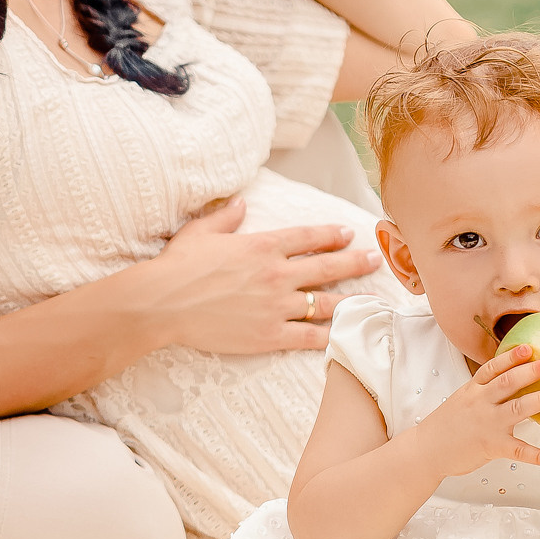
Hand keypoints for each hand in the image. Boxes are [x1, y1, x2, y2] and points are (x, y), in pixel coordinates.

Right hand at [134, 198, 380, 354]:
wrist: (164, 302)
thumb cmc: (178, 266)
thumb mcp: (201, 231)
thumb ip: (226, 216)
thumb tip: (241, 202)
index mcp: (262, 246)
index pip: (308, 237)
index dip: (331, 234)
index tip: (348, 234)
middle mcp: (277, 274)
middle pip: (327, 266)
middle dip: (355, 262)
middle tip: (375, 261)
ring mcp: (276, 306)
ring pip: (325, 302)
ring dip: (351, 300)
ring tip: (370, 300)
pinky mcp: (269, 335)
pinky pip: (308, 336)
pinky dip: (328, 335)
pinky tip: (343, 335)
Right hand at [407, 348, 539, 479]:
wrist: (426, 450)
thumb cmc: (447, 425)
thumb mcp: (463, 399)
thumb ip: (485, 389)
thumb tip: (511, 377)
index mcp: (473, 390)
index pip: (493, 368)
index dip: (511, 357)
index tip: (529, 347)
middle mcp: (480, 403)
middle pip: (508, 382)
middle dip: (532, 371)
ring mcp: (486, 424)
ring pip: (516, 408)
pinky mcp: (491, 446)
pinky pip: (518, 450)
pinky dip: (539, 456)